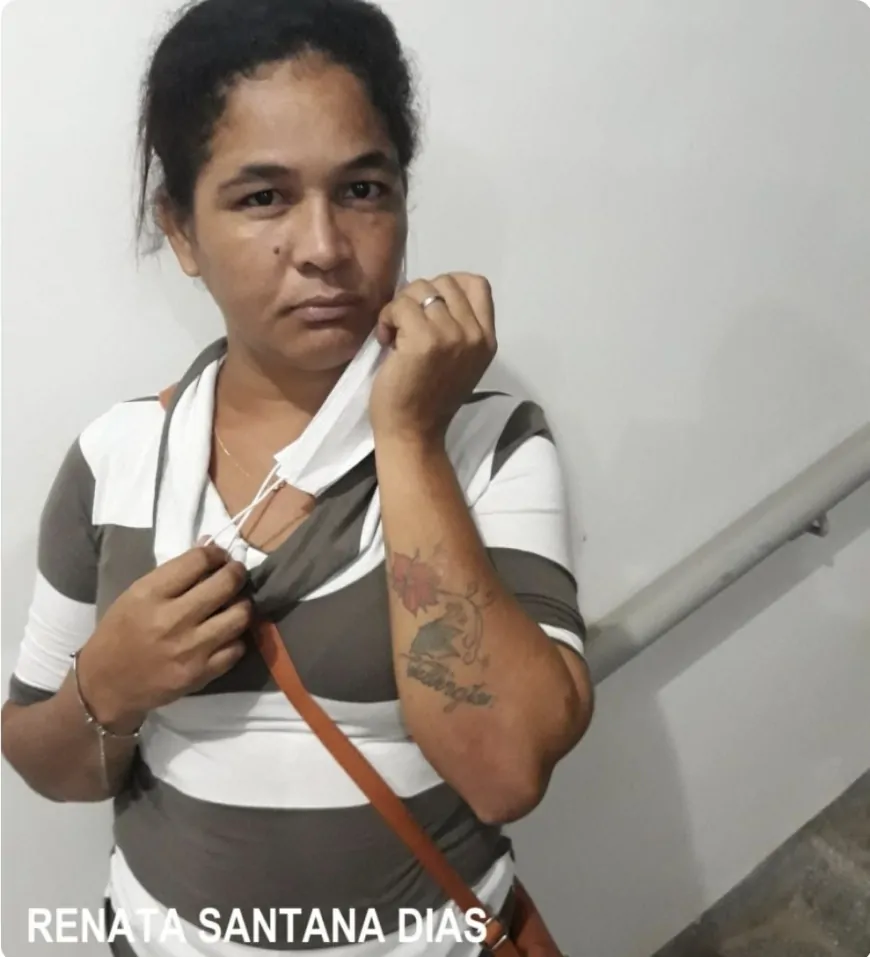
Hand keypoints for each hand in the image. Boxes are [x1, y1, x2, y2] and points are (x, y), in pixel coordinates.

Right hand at [75, 544, 252, 732]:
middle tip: (236, 574)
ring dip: (243, 605)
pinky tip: (226, 634)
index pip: (198, 560)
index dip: (216, 553)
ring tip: (236, 604)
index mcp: (149, 595)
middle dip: (237, 573)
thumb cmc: (118, 633)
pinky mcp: (201, 674)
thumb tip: (208, 545)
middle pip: (226, 584)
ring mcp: (190, 649)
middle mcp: (172, 620)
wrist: (105, 686)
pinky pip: (237, 648)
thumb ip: (174, 572)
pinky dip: (236, 638)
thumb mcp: (136, 595)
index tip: (220, 556)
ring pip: (240, 616)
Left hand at [370, 274, 497, 443]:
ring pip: (420, 289)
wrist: (413, 432)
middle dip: (418, 296)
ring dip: (399, 308)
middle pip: (444, 281)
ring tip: (395, 335)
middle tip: (406, 325)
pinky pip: (400, 306)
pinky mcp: (424, 340)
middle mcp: (474, 334)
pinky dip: (387, 318)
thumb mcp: (461, 360)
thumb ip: (459, 327)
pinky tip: (386, 341)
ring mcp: (451, 336)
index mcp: (487, 339)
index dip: (448, 285)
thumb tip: (431, 293)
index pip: (477, 284)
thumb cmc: (430, 399)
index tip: (428, 307)